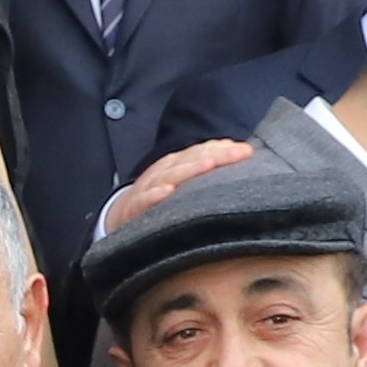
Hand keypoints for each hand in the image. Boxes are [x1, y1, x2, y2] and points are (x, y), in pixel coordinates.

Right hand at [96, 139, 259, 239]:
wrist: (120, 216)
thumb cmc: (158, 199)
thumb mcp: (181, 182)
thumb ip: (205, 170)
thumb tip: (242, 155)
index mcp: (176, 165)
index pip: (200, 152)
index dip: (222, 149)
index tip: (247, 151)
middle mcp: (163, 172)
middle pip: (189, 159)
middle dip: (215, 155)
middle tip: (239, 153)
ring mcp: (147, 189)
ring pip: (169, 175)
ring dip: (189, 169)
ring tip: (210, 165)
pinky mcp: (133, 208)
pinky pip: (143, 201)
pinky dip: (154, 195)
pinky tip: (168, 192)